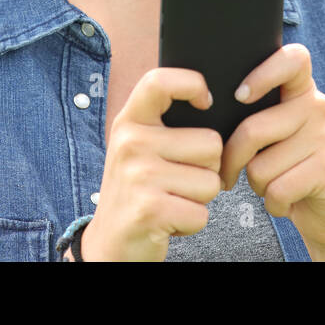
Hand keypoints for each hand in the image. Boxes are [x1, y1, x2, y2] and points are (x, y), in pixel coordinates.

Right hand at [84, 67, 223, 260]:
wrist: (110, 243)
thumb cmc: (138, 190)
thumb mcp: (140, 147)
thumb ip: (167, 124)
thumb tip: (214, 104)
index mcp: (130, 121)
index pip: (161, 81)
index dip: (192, 84)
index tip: (204, 102)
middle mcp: (131, 142)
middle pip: (211, 144)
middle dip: (207, 169)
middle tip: (176, 181)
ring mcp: (138, 175)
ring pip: (211, 182)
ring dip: (199, 199)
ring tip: (170, 199)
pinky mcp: (149, 209)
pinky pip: (202, 213)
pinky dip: (192, 223)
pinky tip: (168, 220)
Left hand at [219, 42, 324, 260]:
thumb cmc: (287, 167)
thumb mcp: (273, 133)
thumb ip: (252, 114)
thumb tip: (204, 105)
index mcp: (301, 90)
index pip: (293, 58)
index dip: (263, 72)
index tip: (239, 96)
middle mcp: (318, 107)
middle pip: (253, 129)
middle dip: (231, 160)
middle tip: (229, 173)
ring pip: (261, 166)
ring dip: (256, 185)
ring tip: (272, 184)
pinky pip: (278, 189)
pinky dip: (273, 204)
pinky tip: (285, 202)